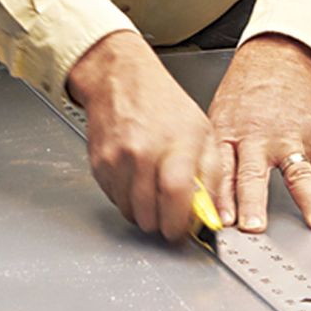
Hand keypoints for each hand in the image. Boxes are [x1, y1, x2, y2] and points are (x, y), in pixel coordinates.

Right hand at [67, 31, 220, 242]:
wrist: (121, 79)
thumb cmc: (164, 104)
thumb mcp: (203, 132)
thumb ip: (211, 175)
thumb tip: (212, 212)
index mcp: (176, 143)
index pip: (176, 196)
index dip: (179, 223)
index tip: (182, 231)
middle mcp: (144, 152)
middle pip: (150, 214)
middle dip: (162, 223)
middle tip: (169, 213)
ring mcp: (117, 159)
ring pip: (130, 212)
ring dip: (144, 213)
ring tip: (153, 190)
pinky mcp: (98, 164)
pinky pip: (114, 200)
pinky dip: (126, 199)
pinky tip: (135, 178)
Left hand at [207, 34, 310, 231]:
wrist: (277, 55)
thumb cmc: (245, 89)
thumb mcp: (217, 117)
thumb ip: (214, 156)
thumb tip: (203, 196)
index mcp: (229, 134)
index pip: (222, 170)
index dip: (222, 197)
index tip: (223, 222)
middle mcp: (258, 138)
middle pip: (254, 174)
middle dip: (253, 202)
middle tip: (254, 226)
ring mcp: (288, 137)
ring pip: (297, 172)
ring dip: (308, 200)